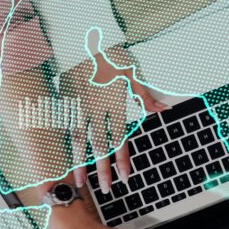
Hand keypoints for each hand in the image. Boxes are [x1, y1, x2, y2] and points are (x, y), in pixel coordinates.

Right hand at [63, 40, 167, 192]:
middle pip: (99, 146)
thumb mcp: (132, 72)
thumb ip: (145, 96)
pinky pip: (67, 128)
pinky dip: (68, 145)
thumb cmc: (109, 54)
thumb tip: (162, 112)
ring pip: (79, 141)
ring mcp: (78, 107)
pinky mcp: (66, 102)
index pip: (119, 138)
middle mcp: (95, 109)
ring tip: (80, 182)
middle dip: (103, 170)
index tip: (125, 177)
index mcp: (113, 103)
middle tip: (106, 190)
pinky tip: (68, 160)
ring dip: (80, 164)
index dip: (123, 159)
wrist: (79, 38)